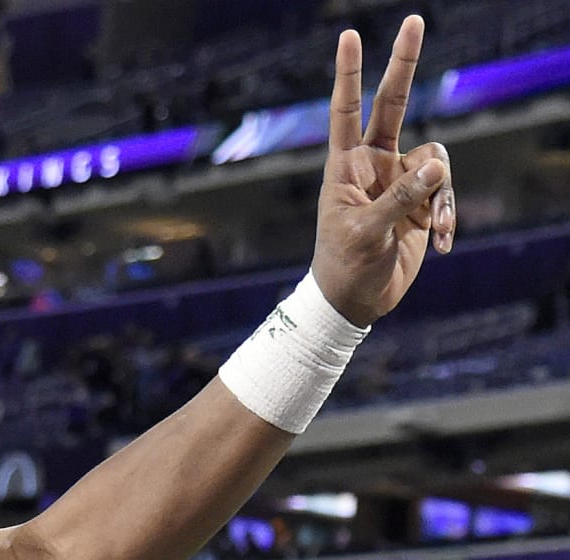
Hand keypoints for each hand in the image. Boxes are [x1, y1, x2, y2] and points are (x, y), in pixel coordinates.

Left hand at [311, 15, 455, 326]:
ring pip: (437, 160)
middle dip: (404, 65)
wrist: (356, 300)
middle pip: (394, 104)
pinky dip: (445, 217)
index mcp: (345, 166)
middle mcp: (374, 163)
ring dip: (439, 196)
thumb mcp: (366, 233)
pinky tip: (438, 244)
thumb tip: (437, 164)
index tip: (350, 36)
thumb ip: (401, 197)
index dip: (350, 74)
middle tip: (414, 20)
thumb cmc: (346, 265)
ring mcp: (400, 179)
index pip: (347, 111)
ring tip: (431, 230)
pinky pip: (444, 193)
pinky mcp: (421, 200)